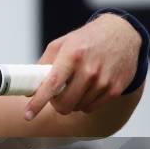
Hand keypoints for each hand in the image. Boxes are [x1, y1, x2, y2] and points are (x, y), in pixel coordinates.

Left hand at [25, 13, 140, 119]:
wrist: (122, 33)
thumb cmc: (86, 40)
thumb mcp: (61, 44)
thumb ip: (43, 65)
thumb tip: (29, 88)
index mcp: (72, 56)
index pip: (51, 85)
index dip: (38, 102)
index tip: (27, 115)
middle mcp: (89, 70)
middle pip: (64, 103)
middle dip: (56, 103)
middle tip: (56, 95)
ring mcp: (104, 81)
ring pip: (77, 107)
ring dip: (72, 102)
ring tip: (75, 86)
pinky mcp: (115, 89)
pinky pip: (91, 108)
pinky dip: (85, 103)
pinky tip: (87, 89)